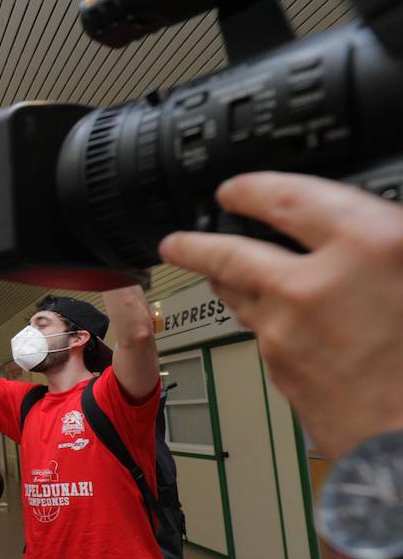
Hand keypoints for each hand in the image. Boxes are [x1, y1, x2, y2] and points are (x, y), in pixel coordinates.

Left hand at [159, 173, 402, 459]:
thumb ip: (388, 242)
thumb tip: (372, 228)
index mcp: (369, 245)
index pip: (292, 197)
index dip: (256, 188)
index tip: (234, 189)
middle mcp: (313, 284)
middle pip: (232, 251)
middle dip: (197, 243)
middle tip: (177, 240)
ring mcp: (288, 330)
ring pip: (236, 294)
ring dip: (222, 281)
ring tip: (213, 272)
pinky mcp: (279, 369)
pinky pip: (259, 334)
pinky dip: (259, 321)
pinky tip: (268, 320)